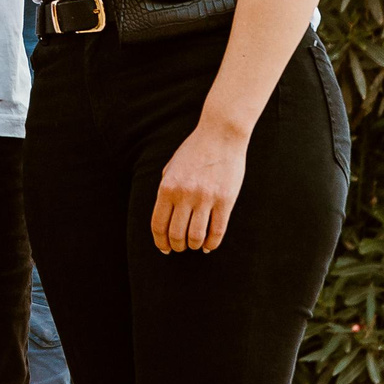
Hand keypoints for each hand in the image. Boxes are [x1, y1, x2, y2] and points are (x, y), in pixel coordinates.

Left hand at [151, 119, 248, 253]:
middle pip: (176, 234)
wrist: (221, 134)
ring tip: (195, 245)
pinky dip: (212, 243)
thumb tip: (164, 215)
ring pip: (196, 236)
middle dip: (177, 246)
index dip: (160, 242)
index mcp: (167, 187)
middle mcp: (184, 195)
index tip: (164, 249)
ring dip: (194, 245)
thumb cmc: (195, 150)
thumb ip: (166, 189)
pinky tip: (209, 245)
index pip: (158, 225)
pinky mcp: (225, 200)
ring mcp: (205, 198)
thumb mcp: (171, 167)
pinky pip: (217, 231)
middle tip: (180, 247)